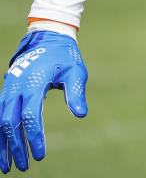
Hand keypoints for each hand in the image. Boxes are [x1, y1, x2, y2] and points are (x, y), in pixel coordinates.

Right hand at [0, 32, 87, 172]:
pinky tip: (3, 149)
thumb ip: (76, 92)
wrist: (47, 38)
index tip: (40, 155)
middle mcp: (15, 87)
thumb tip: (80, 114)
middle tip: (23, 167)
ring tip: (8, 166)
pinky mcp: (6, 92)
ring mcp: (8, 90)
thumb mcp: (75, 71)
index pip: (30, 115)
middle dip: (16, 147)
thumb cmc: (65, 56)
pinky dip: (0, 134)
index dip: (34, 137)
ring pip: (0, 122)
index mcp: (33, 82)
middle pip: (10, 123)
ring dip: (3, 144)